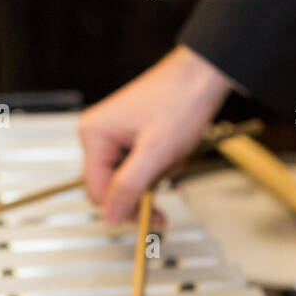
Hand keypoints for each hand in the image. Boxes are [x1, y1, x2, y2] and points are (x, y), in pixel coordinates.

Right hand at [78, 45, 233, 222]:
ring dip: (155, 178)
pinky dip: (159, 168)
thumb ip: (129, 186)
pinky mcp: (129, 137)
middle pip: (111, 188)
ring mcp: (113, 136)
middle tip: (168, 186)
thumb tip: (110, 217)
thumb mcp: (156, 152)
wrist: (201, 76)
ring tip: (173, 158)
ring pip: (129, 180)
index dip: (124, 209)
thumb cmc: (180, 102)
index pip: (97, 192)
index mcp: (94, 136)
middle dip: (142, 191)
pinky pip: (139, 168)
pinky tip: (172, 154)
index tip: (153, 218)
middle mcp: (98, 135)